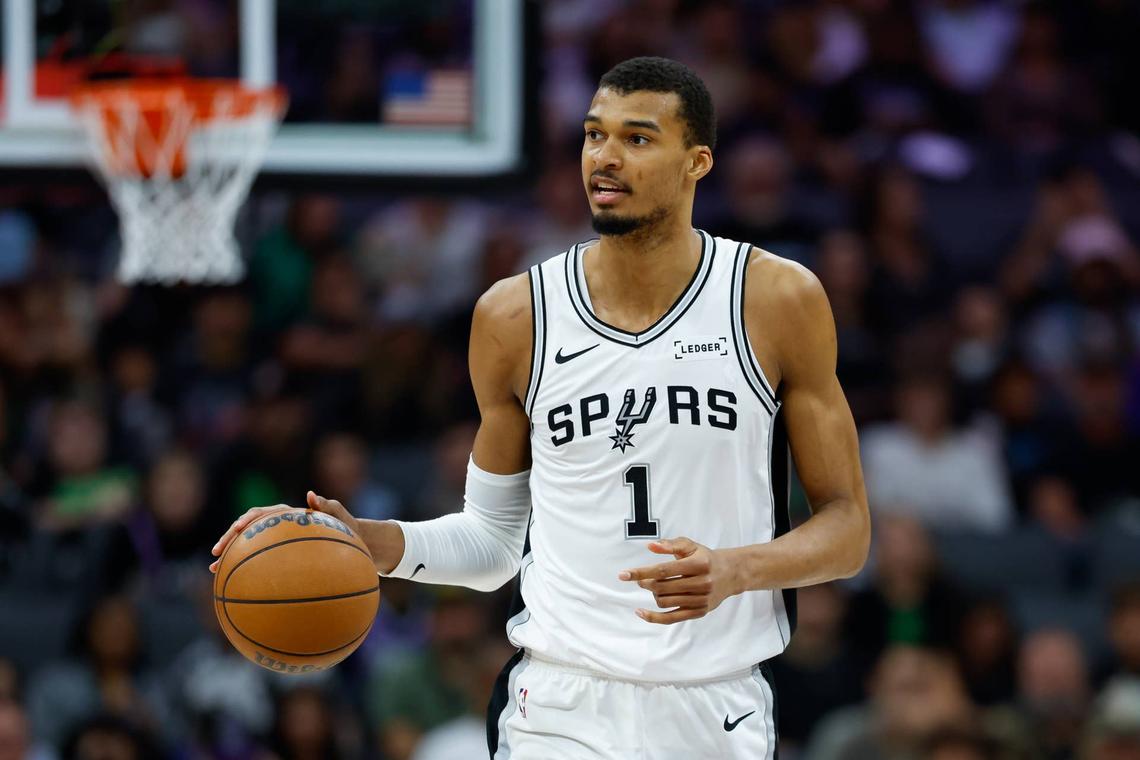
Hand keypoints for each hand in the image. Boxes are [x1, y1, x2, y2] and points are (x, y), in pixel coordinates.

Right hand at [209, 491, 359, 572]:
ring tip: (214, 571)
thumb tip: (311, 495)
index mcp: (286, 515)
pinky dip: (244, 571)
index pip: (260, 514)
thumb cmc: (346, 527)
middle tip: (216, 553)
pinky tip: (235, 588)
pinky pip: (258, 562)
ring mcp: (276, 540)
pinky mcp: (279, 555)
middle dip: (228, 539)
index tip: (237, 529)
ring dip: (230, 556)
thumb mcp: (339, 514)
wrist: (352, 541)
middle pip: (246, 529)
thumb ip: (326, 505)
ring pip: (247, 546)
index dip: (246, 520)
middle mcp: (277, 526)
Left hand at [618, 537, 741, 624]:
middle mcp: (702, 583)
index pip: (663, 570)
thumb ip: (670, 545)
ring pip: (665, 602)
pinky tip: (640, 612)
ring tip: (654, 588)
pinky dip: (653, 617)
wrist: (731, 574)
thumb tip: (650, 546)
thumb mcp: (690, 546)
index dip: (641, 572)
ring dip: (653, 594)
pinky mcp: (699, 612)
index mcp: (698, 564)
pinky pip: (671, 618)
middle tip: (641, 579)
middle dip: (646, 583)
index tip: (623, 574)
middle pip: (662, 587)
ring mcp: (701, 600)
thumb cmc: (705, 557)